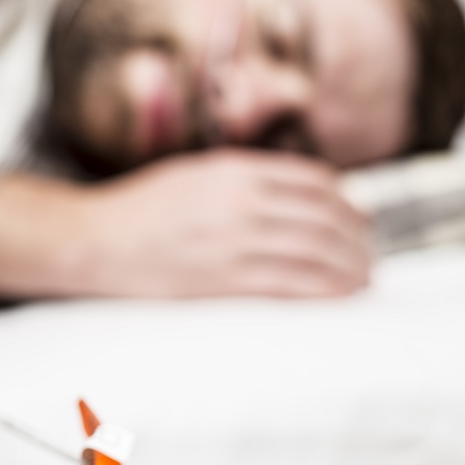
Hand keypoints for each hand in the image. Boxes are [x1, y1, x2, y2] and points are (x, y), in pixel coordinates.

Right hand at [84, 149, 371, 297]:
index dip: (347, 201)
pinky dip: (328, 289)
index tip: (357, 219)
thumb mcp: (193, 174)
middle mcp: (241, 200)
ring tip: (364, 278)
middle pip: (325, 216)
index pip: (314, 181)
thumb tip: (296, 193)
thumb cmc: (139, 209)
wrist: (95, 241)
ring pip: (318, 251)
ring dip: (351, 266)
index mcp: (234, 170)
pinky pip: (294, 284)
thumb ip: (242, 178)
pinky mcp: (226, 279)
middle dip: (358, 238)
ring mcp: (235, 240)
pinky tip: (343, 294)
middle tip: (368, 254)